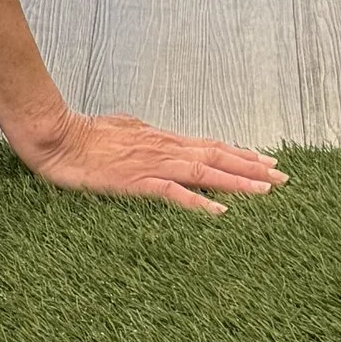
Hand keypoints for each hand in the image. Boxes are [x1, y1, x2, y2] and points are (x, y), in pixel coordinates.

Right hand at [19, 109, 286, 212]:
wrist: (57, 137)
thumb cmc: (84, 135)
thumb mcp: (123, 130)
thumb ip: (146, 138)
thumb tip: (159, 139)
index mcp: (162, 139)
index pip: (210, 145)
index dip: (240, 154)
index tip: (266, 161)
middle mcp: (164, 148)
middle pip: (217, 156)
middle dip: (252, 167)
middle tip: (283, 177)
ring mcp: (152, 164)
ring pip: (205, 171)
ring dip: (237, 181)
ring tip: (266, 190)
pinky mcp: (136, 182)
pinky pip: (174, 193)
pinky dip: (199, 202)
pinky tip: (220, 211)